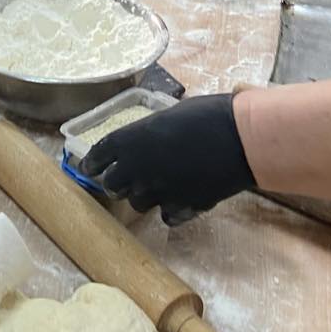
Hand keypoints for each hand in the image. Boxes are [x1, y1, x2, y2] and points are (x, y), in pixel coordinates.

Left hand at [78, 94, 255, 225]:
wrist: (240, 139)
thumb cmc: (207, 115)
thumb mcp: (169, 115)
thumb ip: (150, 134)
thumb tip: (148, 140)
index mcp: (130, 140)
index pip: (97, 158)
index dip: (92, 164)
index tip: (91, 168)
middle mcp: (137, 169)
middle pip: (112, 186)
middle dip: (118, 182)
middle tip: (128, 177)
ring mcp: (158, 192)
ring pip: (137, 204)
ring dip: (144, 196)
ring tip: (158, 186)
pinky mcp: (180, 209)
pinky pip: (166, 216)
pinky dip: (170, 209)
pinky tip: (180, 199)